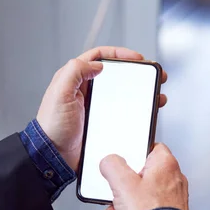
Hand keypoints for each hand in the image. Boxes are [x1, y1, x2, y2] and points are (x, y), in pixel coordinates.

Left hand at [36, 46, 167, 170]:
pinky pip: (125, 112)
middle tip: (154, 74)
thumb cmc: (52, 126)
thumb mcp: (59, 94)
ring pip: (124, 93)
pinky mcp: (104, 122)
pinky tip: (147, 112)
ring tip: (157, 94)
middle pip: (117, 74)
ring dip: (142, 92)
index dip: (119, 53)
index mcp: (75, 79)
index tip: (137, 58)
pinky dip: (138, 110)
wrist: (54, 156)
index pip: (99, 57)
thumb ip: (75, 72)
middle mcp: (87, 90)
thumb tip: (98, 65)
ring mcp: (97, 107)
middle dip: (138, 72)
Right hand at [96, 144, 188, 209]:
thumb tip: (109, 161)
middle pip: (142, 175)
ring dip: (124, 206)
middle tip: (114, 195)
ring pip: (143, 195)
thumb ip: (113, 166)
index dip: (133, 153)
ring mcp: (173, 197)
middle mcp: (174, 178)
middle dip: (122, 189)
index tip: (122, 162)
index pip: (150, 147)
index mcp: (166, 164)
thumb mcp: (122, 184)